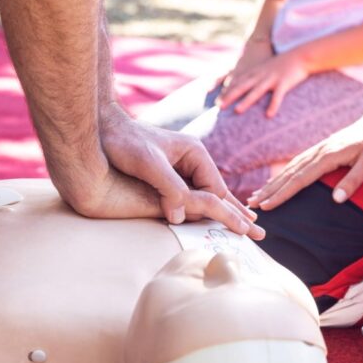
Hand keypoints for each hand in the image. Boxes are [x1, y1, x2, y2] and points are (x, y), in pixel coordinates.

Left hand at [91, 104, 263, 238]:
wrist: (102, 130)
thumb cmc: (125, 142)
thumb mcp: (149, 164)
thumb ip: (169, 189)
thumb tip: (181, 216)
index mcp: (195, 154)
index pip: (215, 189)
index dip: (225, 210)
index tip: (238, 229)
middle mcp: (193, 162)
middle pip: (219, 193)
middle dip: (238, 213)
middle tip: (259, 231)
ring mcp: (182, 170)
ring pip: (208, 196)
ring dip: (226, 213)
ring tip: (247, 225)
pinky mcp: (170, 177)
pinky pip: (193, 196)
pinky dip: (206, 209)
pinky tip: (212, 217)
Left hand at [218, 50, 309, 117]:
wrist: (301, 55)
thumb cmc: (283, 64)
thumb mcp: (266, 68)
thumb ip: (256, 76)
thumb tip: (247, 87)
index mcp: (256, 72)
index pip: (237, 82)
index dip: (226, 91)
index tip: (215, 101)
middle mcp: (261, 75)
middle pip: (243, 86)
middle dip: (230, 96)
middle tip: (219, 107)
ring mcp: (272, 78)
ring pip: (257, 91)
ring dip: (247, 101)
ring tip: (237, 111)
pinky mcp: (284, 82)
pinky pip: (278, 96)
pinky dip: (273, 105)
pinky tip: (269, 115)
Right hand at [248, 106, 362, 209]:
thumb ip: (354, 180)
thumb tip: (337, 200)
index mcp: (328, 156)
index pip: (300, 179)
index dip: (282, 194)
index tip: (268, 206)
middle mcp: (318, 152)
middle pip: (289, 174)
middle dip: (269, 190)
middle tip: (251, 205)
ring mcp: (317, 150)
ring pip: (289, 169)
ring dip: (272, 183)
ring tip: (256, 196)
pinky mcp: (320, 151)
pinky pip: (296, 165)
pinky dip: (283, 175)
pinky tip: (276, 182)